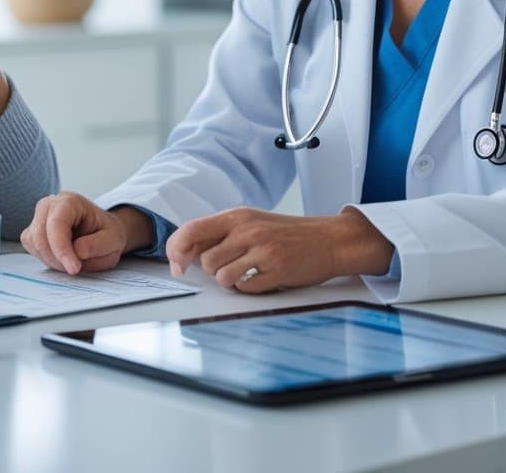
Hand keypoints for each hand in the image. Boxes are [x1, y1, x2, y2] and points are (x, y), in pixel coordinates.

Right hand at [20, 192, 138, 274]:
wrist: (101, 233)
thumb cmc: (106, 233)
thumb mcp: (113, 239)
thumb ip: (97, 244)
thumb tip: (77, 251)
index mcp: (71, 201)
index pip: (57, 224)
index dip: (62, 248)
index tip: (74, 268)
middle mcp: (51, 204)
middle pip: (40, 234)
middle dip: (57, 257)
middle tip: (76, 268)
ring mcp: (39, 216)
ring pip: (34, 242)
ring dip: (51, 259)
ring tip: (71, 260)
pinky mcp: (34, 229)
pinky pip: (31, 246)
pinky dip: (44, 257)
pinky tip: (60, 257)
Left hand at [165, 207, 392, 293]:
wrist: (328, 239)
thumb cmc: (285, 233)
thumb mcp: (250, 222)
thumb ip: (221, 233)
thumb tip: (186, 251)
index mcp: (237, 216)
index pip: (192, 230)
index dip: (177, 250)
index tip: (178, 266)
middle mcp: (247, 230)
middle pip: (206, 260)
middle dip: (212, 271)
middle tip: (229, 267)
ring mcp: (263, 250)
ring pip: (222, 276)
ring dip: (229, 281)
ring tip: (245, 273)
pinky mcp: (277, 271)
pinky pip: (245, 288)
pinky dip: (248, 289)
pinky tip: (260, 279)